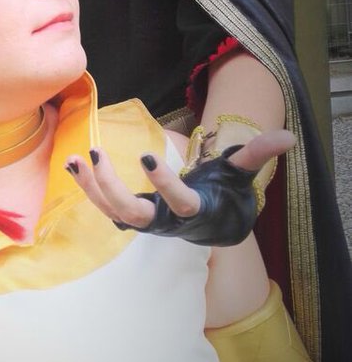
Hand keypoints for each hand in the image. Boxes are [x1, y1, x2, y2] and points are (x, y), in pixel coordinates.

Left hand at [65, 130, 293, 246]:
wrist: (216, 225)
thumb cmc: (228, 194)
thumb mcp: (242, 174)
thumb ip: (257, 155)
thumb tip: (287, 136)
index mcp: (194, 211)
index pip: (178, 202)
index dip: (163, 183)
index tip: (147, 155)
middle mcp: (166, 222)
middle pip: (133, 214)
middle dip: (111, 187)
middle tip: (95, 154)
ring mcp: (147, 222)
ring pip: (113, 213)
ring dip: (91, 188)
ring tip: (73, 159)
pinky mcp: (133, 218)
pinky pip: (106, 207)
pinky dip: (88, 188)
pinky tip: (73, 165)